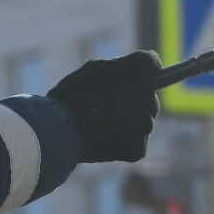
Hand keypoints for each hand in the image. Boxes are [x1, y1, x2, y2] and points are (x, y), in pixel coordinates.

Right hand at [47, 51, 165, 162]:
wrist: (61, 129)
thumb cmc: (73, 95)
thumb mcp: (94, 68)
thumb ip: (119, 66)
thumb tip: (134, 68)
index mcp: (140, 70)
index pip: (151, 65)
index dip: (138, 72)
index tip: (128, 78)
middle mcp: (151, 96)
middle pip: (148, 98)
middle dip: (133, 100)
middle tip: (107, 105)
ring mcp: (146, 125)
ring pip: (142, 122)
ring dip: (128, 122)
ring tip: (102, 125)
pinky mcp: (139, 147)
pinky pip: (135, 143)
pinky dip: (123, 143)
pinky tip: (104, 140)